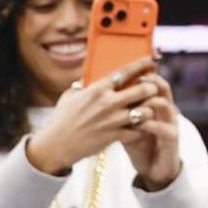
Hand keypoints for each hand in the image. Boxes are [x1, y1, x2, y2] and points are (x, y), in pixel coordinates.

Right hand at [28, 56, 163, 175]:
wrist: (54, 146)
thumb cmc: (61, 120)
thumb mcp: (70, 96)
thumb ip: (83, 86)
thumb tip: (90, 77)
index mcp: (97, 89)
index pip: (125, 72)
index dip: (141, 64)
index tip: (151, 60)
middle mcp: (108, 103)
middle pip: (143, 89)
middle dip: (152, 88)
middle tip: (152, 88)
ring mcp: (112, 120)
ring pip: (145, 111)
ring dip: (149, 110)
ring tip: (147, 110)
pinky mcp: (114, 136)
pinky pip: (138, 131)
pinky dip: (141, 129)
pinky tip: (140, 128)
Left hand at [120, 67, 182, 191]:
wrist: (153, 168)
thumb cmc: (137, 143)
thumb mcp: (125, 124)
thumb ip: (116, 109)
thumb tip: (92, 93)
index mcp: (155, 102)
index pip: (152, 80)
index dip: (144, 71)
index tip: (129, 66)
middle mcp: (166, 109)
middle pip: (162, 87)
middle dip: (148, 82)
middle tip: (133, 81)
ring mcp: (171, 122)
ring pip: (164, 105)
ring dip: (149, 102)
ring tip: (134, 104)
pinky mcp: (172, 138)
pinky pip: (164, 128)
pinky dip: (151, 125)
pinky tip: (138, 126)